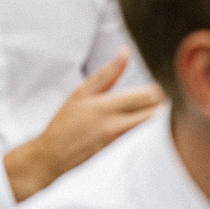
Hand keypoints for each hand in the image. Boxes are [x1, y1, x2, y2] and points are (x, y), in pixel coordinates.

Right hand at [3, 51, 162, 200]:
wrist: (50, 155)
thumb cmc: (64, 122)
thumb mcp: (81, 93)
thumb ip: (107, 74)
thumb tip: (125, 53)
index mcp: (106, 105)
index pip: (148, 96)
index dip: (156, 91)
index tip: (154, 90)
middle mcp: (114, 123)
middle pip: (154, 110)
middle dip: (159, 103)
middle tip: (157, 100)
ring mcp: (117, 139)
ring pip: (150, 125)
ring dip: (155, 117)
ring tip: (150, 112)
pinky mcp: (117, 150)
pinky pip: (140, 137)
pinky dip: (146, 129)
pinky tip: (141, 127)